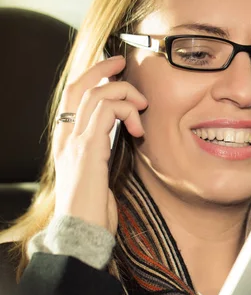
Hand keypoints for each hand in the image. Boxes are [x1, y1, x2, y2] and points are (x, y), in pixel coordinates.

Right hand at [53, 56, 146, 234]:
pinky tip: (137, 128)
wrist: (83, 232)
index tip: (113, 68)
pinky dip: (126, 110)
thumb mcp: (99, 173)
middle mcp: (66, 137)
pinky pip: (105, 111)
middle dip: (102, 69)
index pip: (73, 97)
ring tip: (141, 109)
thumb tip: (123, 134)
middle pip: (78, 86)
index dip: (91, 76)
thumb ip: (104, 150)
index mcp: (67, 141)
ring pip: (96, 94)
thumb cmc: (94, 209)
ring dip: (124, 94)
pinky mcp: (87, 149)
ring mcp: (74, 142)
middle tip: (122, 62)